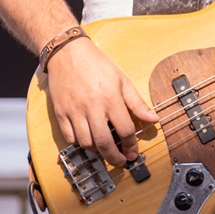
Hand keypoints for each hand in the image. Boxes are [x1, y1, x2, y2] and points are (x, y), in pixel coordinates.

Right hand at [46, 37, 157, 165]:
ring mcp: (74, 111)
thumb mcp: (121, 79)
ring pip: (86, 143)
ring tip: (105, 148)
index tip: (133, 151)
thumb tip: (154, 119)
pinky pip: (70, 138)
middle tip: (121, 161)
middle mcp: (92, 107)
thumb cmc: (96, 63)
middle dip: (115, 158)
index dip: (131, 145)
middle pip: (104, 143)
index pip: (125, 130)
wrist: (67, 52)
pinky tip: (88, 140)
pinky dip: (79, 143)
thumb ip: (137, 102)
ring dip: (97, 151)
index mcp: (110, 98)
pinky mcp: (60, 113)